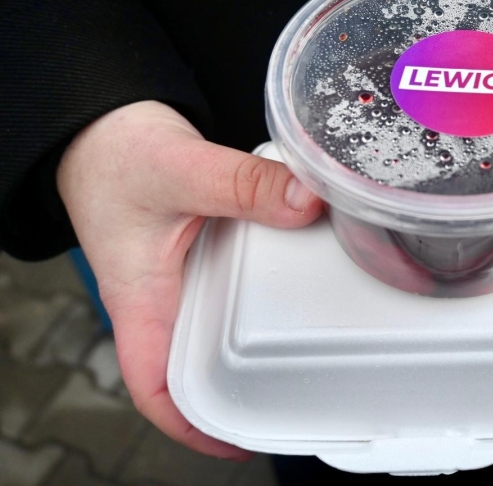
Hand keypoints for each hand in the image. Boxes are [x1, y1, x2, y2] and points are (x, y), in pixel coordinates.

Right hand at [57, 101, 323, 459]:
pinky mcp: (208, 250)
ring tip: (313, 350)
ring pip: (223, 325)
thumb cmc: (115, 156)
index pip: (157, 387)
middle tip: (296, 400)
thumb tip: (306, 203)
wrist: (107, 123)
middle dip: (239, 392)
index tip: (238, 441)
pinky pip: (239, 282)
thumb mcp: (180, 169)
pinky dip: (268, 288)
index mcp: (143, 301)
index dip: (192, 426)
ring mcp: (188, 276)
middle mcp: (166, 298)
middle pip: (199, 366)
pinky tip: (303, 283)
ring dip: (260, 338)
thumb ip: (244, 185)